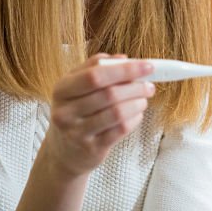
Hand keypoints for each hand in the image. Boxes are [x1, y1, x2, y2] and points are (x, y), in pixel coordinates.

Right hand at [44, 54, 154, 176]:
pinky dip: (135, 119)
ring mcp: (76, 132)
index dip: (124, 69)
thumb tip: (123, 58)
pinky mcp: (91, 149)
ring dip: (137, 103)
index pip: (95, 74)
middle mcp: (65, 111)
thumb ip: (96, 68)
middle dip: (135, 87)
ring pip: (117, 112)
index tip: (147, 66)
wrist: (64, 152)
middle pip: (109, 94)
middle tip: (149, 85)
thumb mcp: (77, 87)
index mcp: (61, 89)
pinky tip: (137, 114)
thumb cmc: (76, 112)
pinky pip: (120, 130)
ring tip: (144, 100)